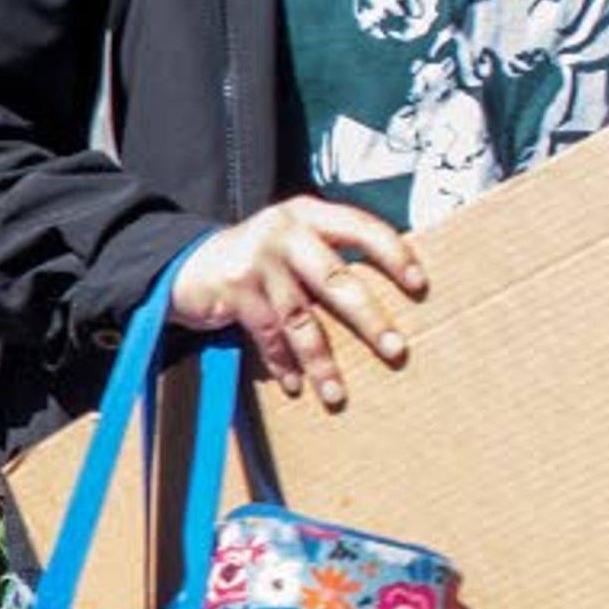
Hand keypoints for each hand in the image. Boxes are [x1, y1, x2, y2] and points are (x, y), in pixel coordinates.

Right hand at [168, 198, 425, 408]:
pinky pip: (268, 335)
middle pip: (336, 279)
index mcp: (310, 214)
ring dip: (322, 361)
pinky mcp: (234, 289)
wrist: (188, 263)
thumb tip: (392, 296)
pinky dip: (283, 365)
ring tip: (337, 394)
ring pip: (300, 318)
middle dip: (368, 319)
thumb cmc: (260, 259)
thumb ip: (331, 254)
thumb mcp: (296, 241)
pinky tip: (296, 386)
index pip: (362, 228)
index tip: (420, 286)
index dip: (394, 256)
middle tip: (395, 350)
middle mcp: (284, 231)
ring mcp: (257, 261)